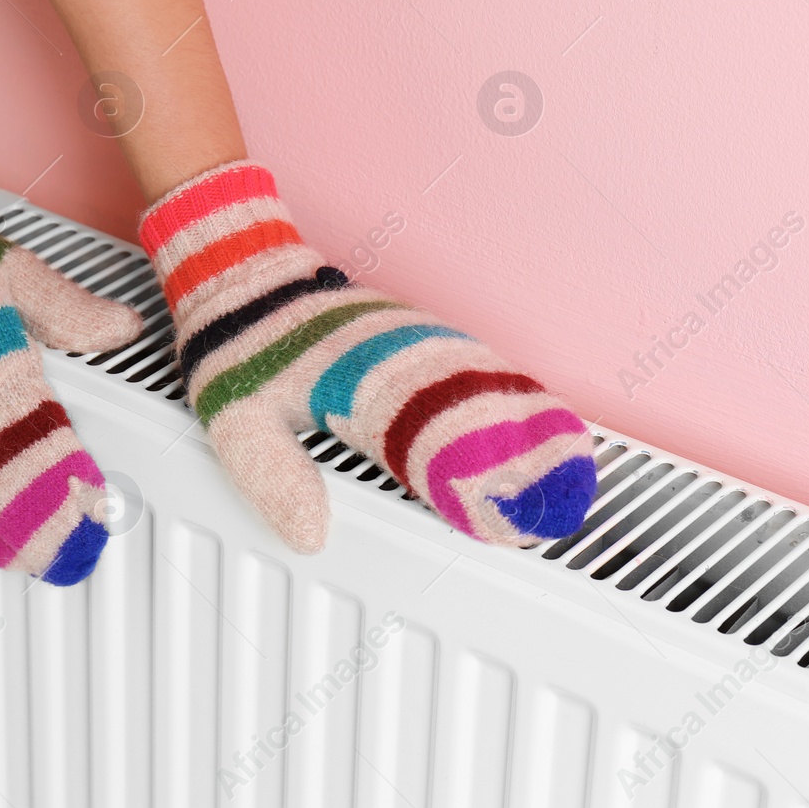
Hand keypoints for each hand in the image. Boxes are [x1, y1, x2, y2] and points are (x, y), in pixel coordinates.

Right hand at [0, 133, 141, 583]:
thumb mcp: (9, 270)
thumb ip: (69, 308)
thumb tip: (122, 327)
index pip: (45, 441)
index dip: (70, 483)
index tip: (96, 512)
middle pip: (8, 481)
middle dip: (41, 524)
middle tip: (72, 559)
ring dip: (2, 527)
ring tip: (33, 559)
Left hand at [138, 162, 595, 552]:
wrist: (243, 271)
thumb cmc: (240, 348)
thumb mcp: (236, 419)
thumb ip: (274, 475)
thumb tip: (311, 536)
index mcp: (353, 381)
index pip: (424, 439)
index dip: (465, 482)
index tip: (498, 521)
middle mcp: (396, 358)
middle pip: (473, 412)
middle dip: (518, 464)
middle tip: (557, 512)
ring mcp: (415, 343)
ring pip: (487, 385)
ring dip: (531, 429)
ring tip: (572, 474)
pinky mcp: (423, 339)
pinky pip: (480, 366)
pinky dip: (519, 396)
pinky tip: (547, 422)